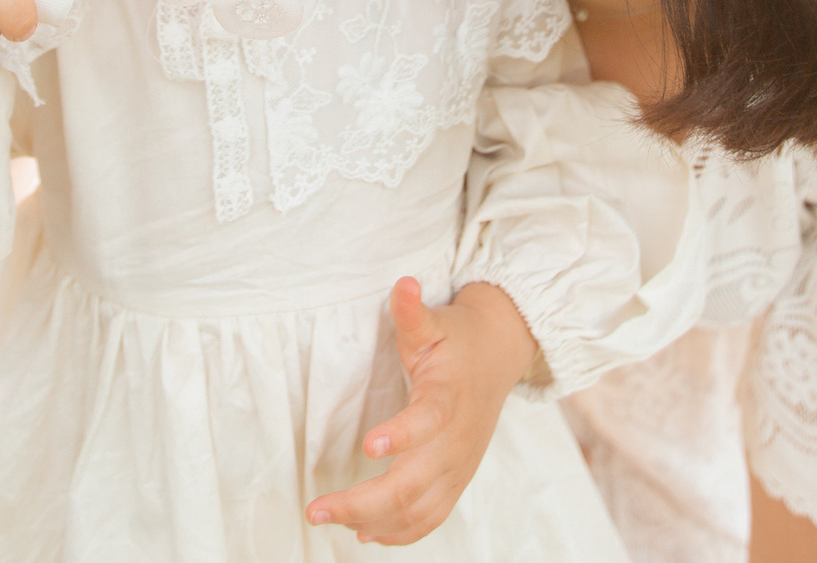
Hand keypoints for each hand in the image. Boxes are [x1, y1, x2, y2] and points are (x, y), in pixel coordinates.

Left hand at [305, 279, 537, 544]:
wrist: (500, 357)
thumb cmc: (457, 340)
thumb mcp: (434, 322)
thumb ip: (412, 312)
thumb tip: (402, 283)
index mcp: (449, 397)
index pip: (429, 421)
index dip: (402, 435)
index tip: (369, 444)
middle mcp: (455, 441)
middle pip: (413, 485)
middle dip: (363, 502)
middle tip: (316, 508)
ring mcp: (457, 466)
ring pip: (419, 511)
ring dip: (373, 522)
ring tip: (328, 518)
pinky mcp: (456, 480)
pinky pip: (431, 518)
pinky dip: (400, 533)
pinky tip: (366, 533)